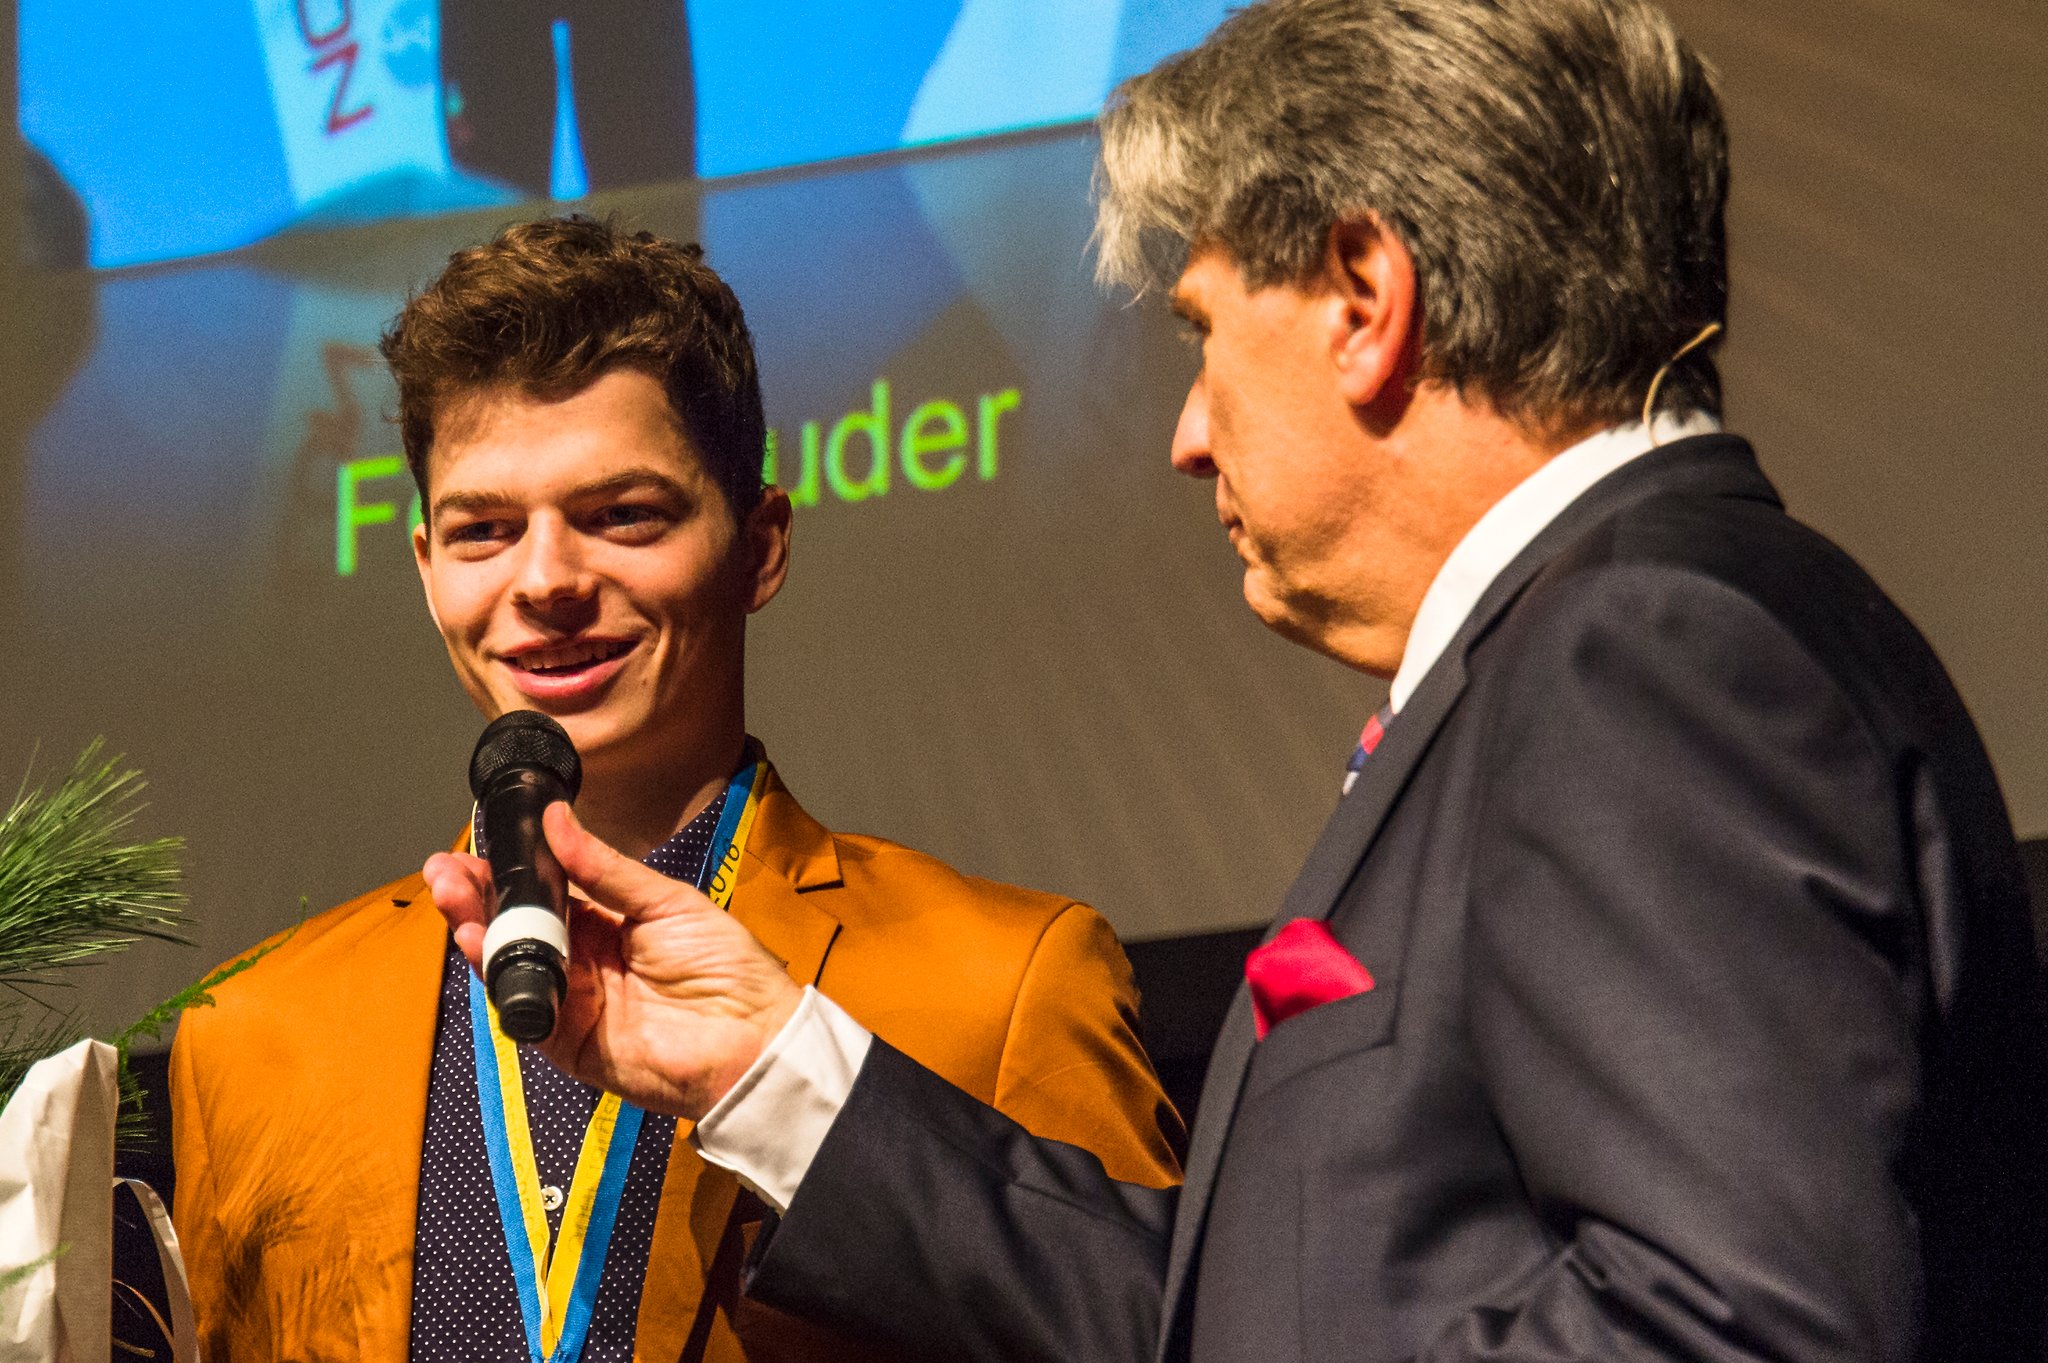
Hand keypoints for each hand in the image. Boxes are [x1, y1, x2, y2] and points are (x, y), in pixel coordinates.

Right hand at [423, 802, 804, 1119]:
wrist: (754, 1036)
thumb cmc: (727, 967)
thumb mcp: (666, 902)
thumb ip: (605, 869)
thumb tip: (557, 820)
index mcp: (607, 923)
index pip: (543, 893)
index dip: (508, 872)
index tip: (473, 847)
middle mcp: (582, 960)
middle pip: (516, 926)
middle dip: (477, 896)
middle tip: (446, 870)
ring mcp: (573, 1000)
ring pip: (510, 963)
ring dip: (476, 929)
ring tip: (455, 896)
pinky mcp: (568, 1040)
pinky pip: (524, 1007)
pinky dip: (499, 976)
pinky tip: (480, 943)